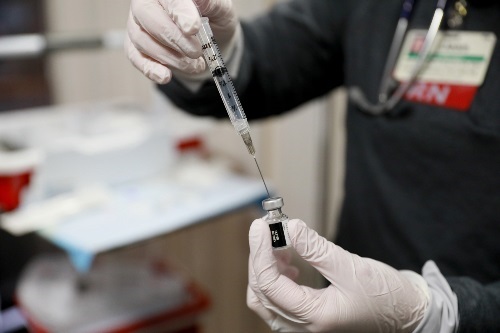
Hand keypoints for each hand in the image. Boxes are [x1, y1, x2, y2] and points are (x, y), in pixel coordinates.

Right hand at [125, 0, 237, 83]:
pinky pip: (135, 57)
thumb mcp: (220, 9)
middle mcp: (147, 2)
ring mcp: (138, 24)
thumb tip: (200, 0)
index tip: (193, 28)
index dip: (180, 13)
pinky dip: (151, 69)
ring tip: (195, 65)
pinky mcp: (135, 46)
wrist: (210, 40)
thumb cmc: (213, 19)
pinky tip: (165, 76)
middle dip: (175, 39)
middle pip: (148, 16)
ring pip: (142, 40)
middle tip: (196, 52)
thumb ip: (210, 3)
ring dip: (170, 58)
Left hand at [247, 219, 429, 331]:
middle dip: (259, 257)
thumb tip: (289, 228)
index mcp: (314, 317)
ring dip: (266, 268)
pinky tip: (288, 262)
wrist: (406, 314)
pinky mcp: (307, 318)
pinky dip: (276, 278)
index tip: (261, 226)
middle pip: (261, 292)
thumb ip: (317, 248)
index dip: (260, 251)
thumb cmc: (386, 296)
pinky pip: (279, 300)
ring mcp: (303, 326)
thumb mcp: (351, 267)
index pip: (269, 284)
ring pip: (266, 298)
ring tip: (278, 243)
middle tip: (265, 229)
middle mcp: (303, 328)